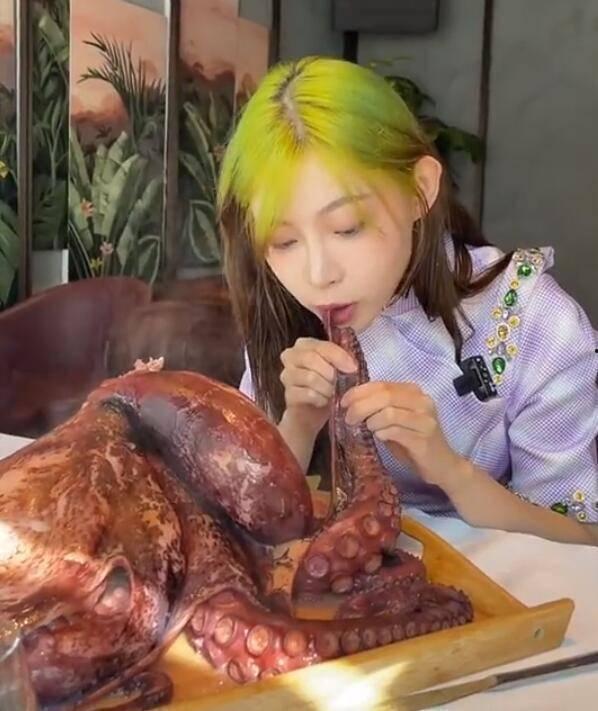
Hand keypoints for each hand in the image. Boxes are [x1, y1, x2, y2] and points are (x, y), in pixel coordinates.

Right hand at [279, 337, 356, 434]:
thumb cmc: (325, 384)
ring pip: (310, 377)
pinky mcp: (288, 394)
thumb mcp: (336, 368)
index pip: (322, 346)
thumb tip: (351, 365)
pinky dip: (321, 398)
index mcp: (304, 344)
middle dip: (331, 373)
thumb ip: (342, 360)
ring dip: (327, 387)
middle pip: (312, 359)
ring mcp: (286, 375)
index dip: (339, 356)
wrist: (312, 412)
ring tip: (332, 393)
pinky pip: (308, 394)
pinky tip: (324, 401)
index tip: (353, 368)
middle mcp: (290, 356)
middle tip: (340, 383)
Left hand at [341, 381, 462, 488]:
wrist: (442, 465)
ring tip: (366, 429)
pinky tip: (379, 437)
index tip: (343, 402)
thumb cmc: (413, 442)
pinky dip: (381, 433)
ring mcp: (425, 419)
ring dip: (370, 421)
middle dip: (360, 406)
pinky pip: (395, 431)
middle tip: (349, 418)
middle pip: (384, 396)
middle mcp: (422, 401)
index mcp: (413, 392)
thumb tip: (350, 403)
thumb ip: (379, 408)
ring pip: (388, 412)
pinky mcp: (424, 438)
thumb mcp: (394, 420)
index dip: (359, 391)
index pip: (382, 384)